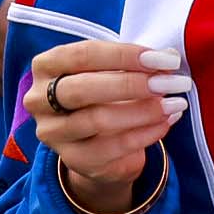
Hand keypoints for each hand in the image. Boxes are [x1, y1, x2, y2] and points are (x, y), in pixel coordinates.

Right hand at [22, 36, 182, 207]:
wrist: (99, 144)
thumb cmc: (106, 94)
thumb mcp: (114, 71)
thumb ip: (136, 63)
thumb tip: (169, 57)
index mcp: (46, 65)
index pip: (83, 55)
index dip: (125, 55)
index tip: (163, 60)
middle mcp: (39, 98)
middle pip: (82, 88)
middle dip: (131, 84)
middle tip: (170, 83)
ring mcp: (52, 132)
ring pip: (96, 120)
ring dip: (142, 111)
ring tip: (174, 104)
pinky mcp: (72, 159)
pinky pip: (111, 148)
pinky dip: (144, 134)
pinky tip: (166, 123)